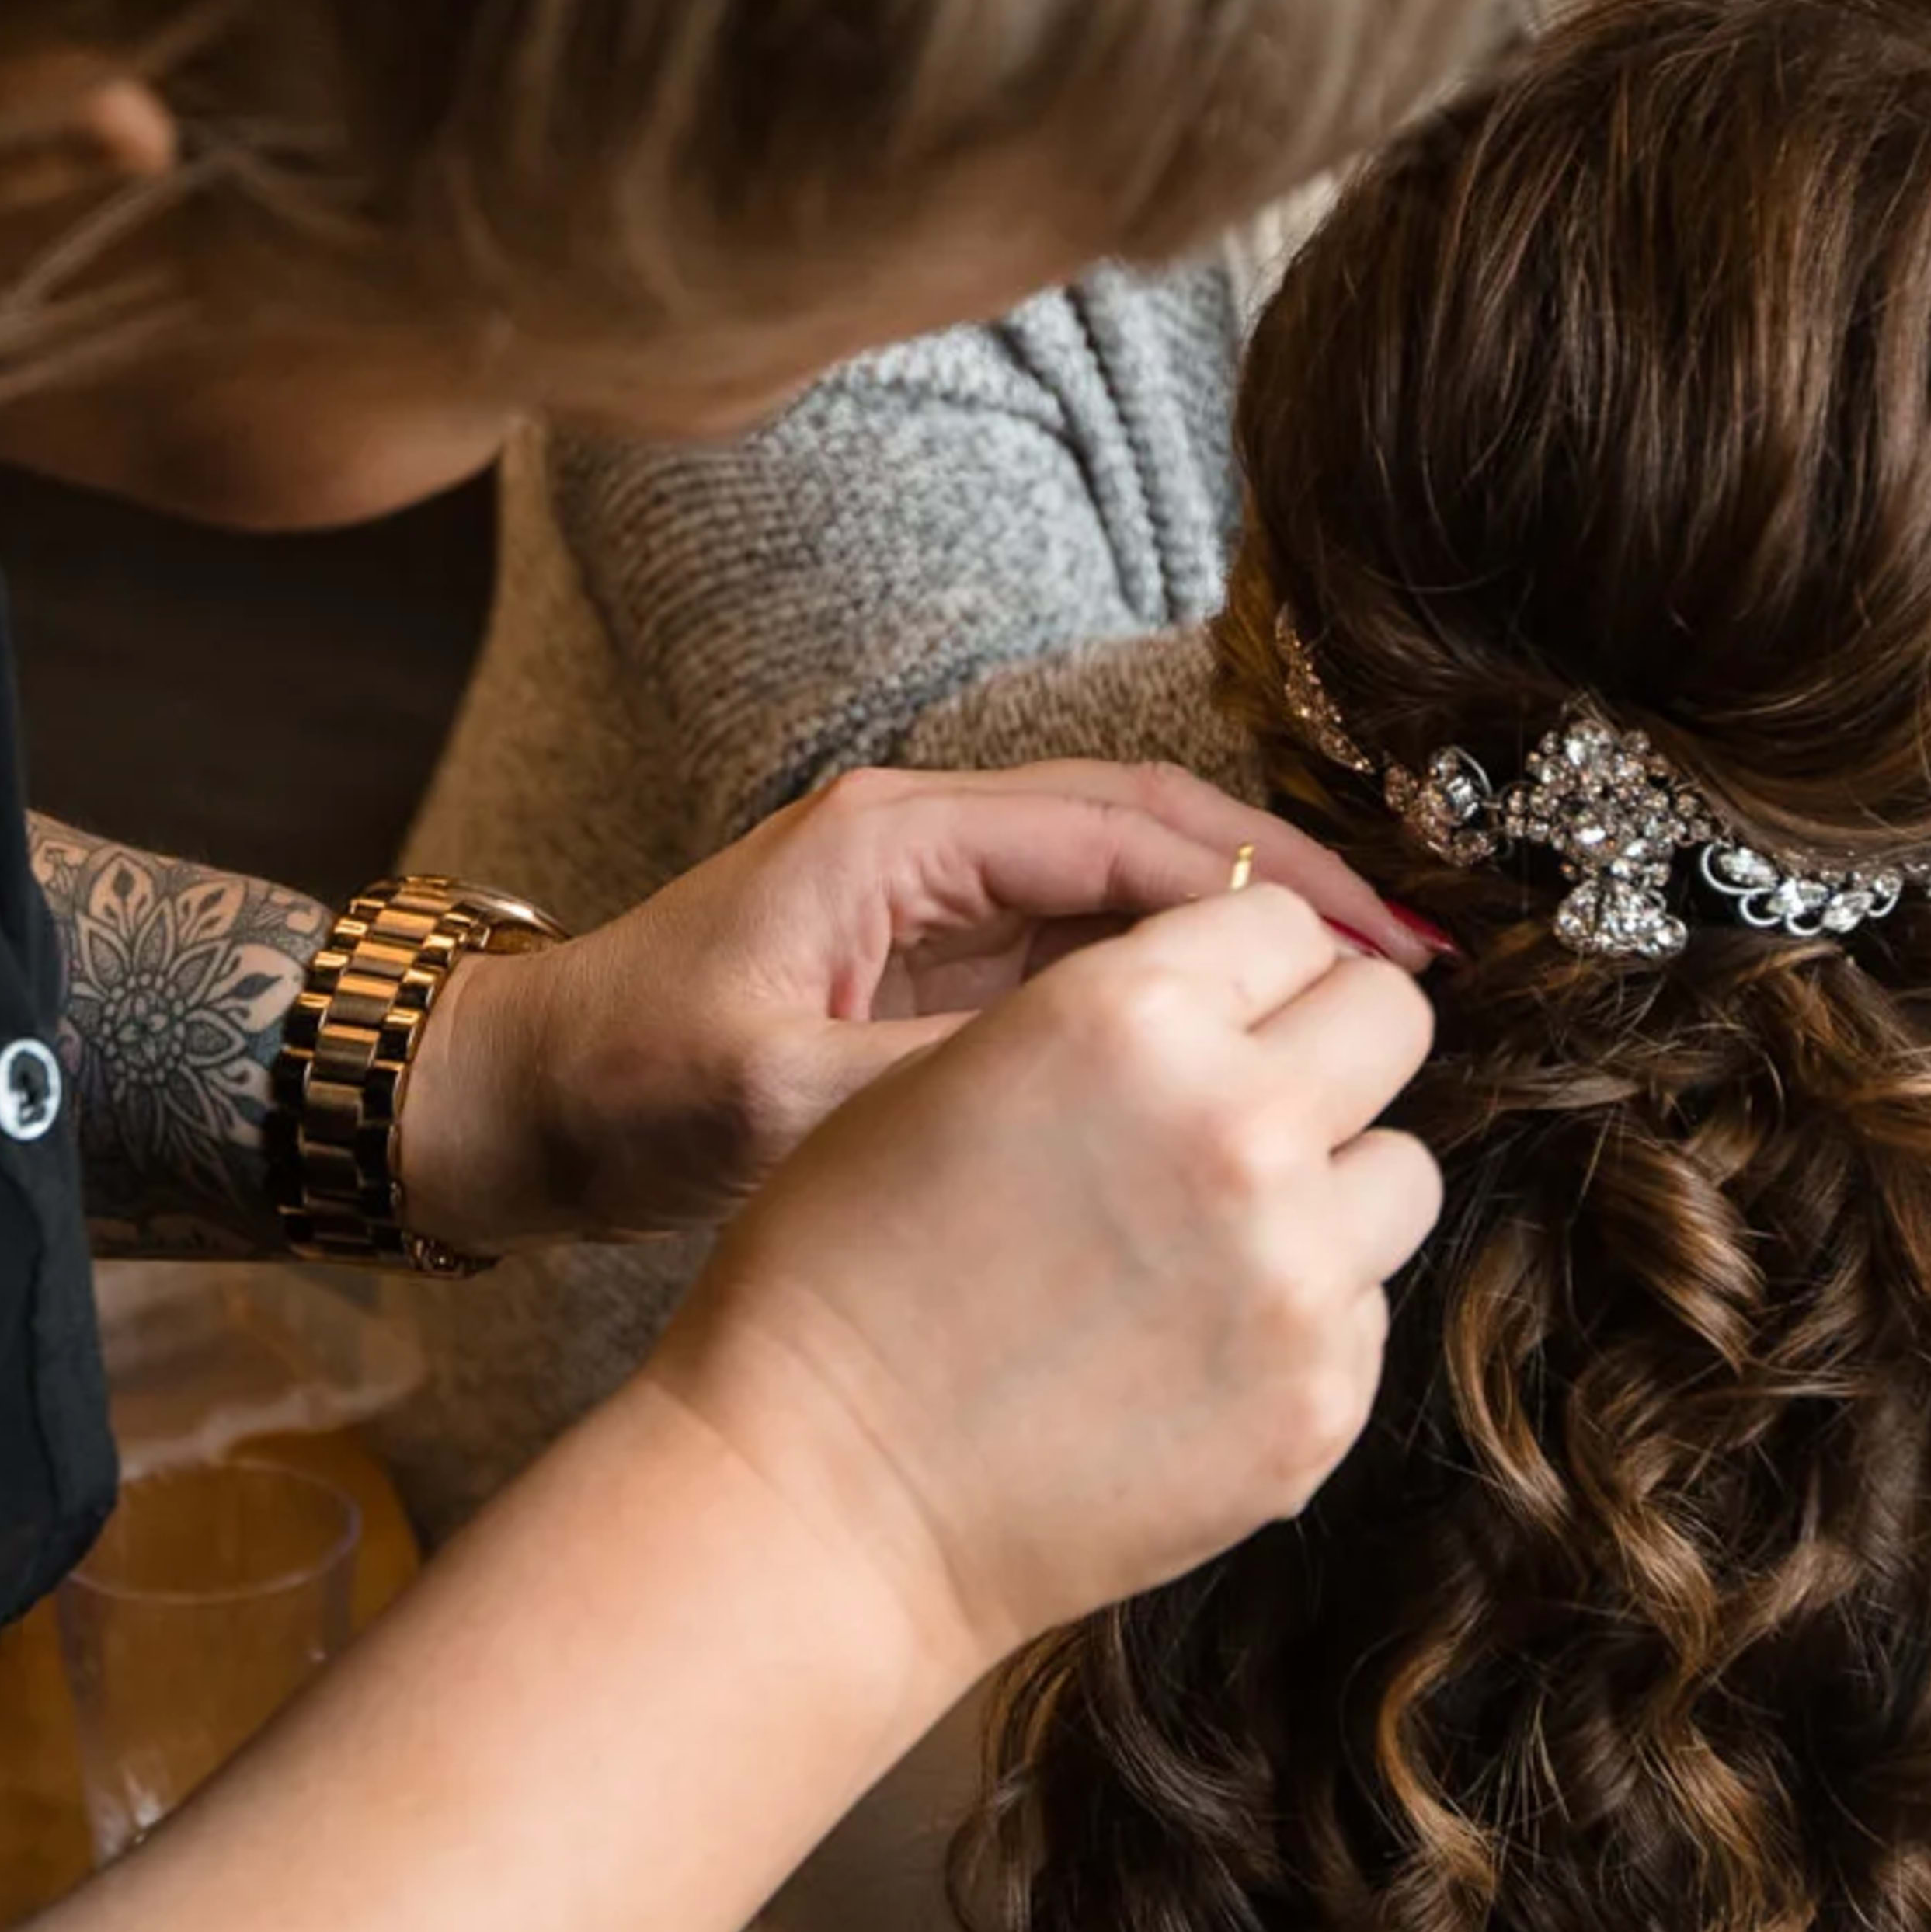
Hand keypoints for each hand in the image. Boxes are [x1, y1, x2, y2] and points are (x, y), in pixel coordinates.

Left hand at [401, 761, 1435, 1252]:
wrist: (511, 1102)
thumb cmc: (619, 1086)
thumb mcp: (767, 1100)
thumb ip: (925, 1089)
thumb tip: (1086, 1104)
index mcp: (901, 836)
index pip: (1129, 828)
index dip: (1268, 882)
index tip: (1377, 944)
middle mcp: (933, 843)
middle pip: (1154, 840)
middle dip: (1291, 899)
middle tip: (1419, 973)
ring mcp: (937, 904)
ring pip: (1131, 901)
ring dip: (1246, 948)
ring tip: (1370, 1017)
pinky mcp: (933, 969)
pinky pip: (1085, 963)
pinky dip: (1176, 1000)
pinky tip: (1252, 1062)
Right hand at [643, 882, 1441, 1670]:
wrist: (820, 1494)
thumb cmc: (846, 1273)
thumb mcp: (955, 1069)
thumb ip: (1121, 1017)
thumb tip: (1244, 1003)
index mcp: (1132, 1014)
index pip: (1288, 924)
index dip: (1255, 967)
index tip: (1229, 1012)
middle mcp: (1238, 1124)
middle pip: (1389, 1019)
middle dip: (1327, 1050)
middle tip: (1253, 1109)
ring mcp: (1295, 1272)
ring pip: (1403, 1172)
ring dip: (1334, 1192)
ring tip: (1223, 1244)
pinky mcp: (1318, 1401)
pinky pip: (1366, 1313)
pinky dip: (1304, 1323)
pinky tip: (1193, 1353)